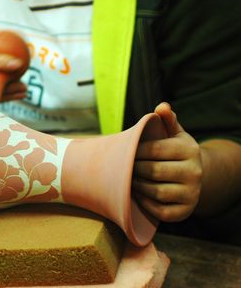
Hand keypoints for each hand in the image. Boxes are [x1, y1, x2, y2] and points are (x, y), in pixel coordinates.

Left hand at [132, 102, 202, 221]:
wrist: (192, 175)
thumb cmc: (174, 150)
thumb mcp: (173, 133)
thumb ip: (166, 119)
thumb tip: (162, 106)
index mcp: (190, 149)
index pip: (155, 149)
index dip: (135, 151)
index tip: (125, 151)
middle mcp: (195, 172)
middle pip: (154, 171)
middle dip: (134, 169)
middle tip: (122, 167)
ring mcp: (192, 193)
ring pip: (156, 192)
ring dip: (137, 186)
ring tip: (128, 180)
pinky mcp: (185, 211)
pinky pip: (161, 211)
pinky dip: (145, 204)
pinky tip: (137, 195)